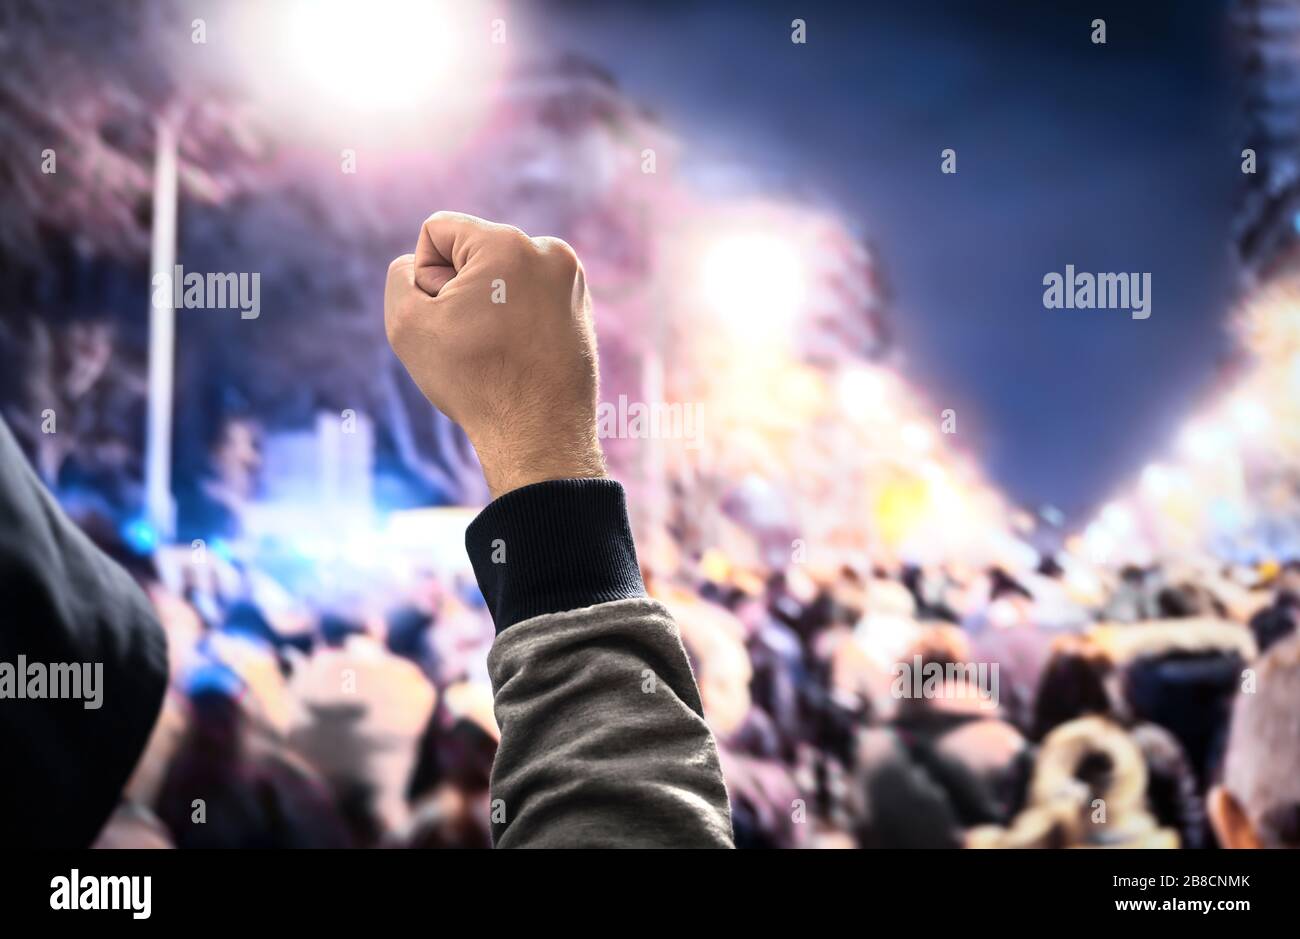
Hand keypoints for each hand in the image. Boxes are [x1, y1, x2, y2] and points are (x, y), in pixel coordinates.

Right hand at [384, 211, 606, 499]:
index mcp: (508, 243)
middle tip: (472, 340)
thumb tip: (419, 267)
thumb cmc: (474, 381)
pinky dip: (515, 319)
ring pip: (502, 276)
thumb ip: (400, 277)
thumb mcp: (407, 324)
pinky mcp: (581, 307)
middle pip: (473, 252)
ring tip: (498, 349)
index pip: (437, 232)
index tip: (445, 317)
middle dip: (459, 290)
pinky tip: (517, 355)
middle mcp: (548, 251)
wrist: (540, 435)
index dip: (425, 277)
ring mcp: (571, 280)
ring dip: (487, 305)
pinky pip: (529, 297)